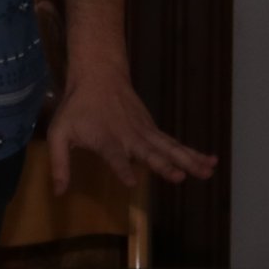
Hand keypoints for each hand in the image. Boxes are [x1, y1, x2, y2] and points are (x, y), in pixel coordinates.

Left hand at [46, 68, 217, 193]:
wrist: (99, 75)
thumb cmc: (76, 108)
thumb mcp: (58, 133)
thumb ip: (59, 163)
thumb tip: (58, 193)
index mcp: (106, 139)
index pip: (114, 156)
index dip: (122, 168)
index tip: (131, 182)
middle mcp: (130, 136)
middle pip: (150, 152)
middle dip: (164, 165)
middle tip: (179, 177)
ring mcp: (145, 132)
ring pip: (170, 147)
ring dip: (189, 160)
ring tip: (208, 172)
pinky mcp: (153, 129)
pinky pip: (174, 143)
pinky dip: (192, 152)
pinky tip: (210, 160)